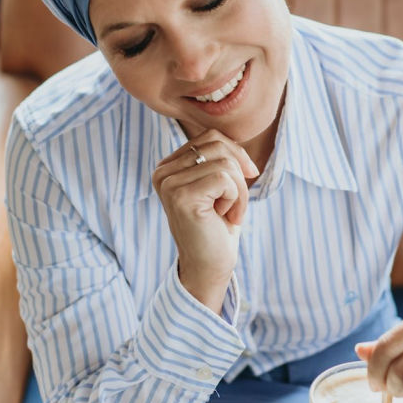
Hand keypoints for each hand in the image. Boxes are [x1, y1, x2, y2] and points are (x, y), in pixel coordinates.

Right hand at [153, 130, 258, 312]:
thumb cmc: (217, 227)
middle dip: (238, 175)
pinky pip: (226, 179)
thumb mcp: (219, 184)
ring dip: (239, 192)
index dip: (235, 157)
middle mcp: (162, 172)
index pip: (211, 137)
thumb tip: (238, 135)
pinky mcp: (181, 197)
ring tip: (227, 213)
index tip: (237, 188)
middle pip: (219, 145)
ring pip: (226, 163)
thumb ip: (220, 156)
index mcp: (168, 166)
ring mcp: (169, 184)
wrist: (210, 266)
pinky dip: (237, 200)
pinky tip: (224, 218)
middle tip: (233, 204)